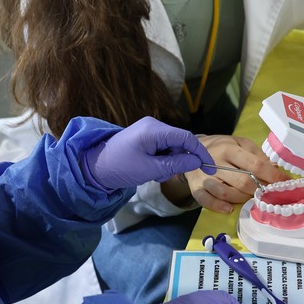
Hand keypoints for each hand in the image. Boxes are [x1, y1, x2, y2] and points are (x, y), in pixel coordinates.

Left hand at [82, 117, 214, 190]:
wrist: (94, 168)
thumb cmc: (119, 167)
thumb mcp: (150, 169)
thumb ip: (175, 165)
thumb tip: (196, 162)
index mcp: (154, 129)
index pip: (186, 137)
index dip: (200, 153)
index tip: (210, 168)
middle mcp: (153, 126)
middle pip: (180, 142)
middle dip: (180, 161)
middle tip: (170, 177)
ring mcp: (149, 132)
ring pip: (173, 148)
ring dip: (171, 163)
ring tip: (157, 175)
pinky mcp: (146, 139)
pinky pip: (164, 149)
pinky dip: (164, 162)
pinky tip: (153, 172)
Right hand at [180, 135, 288, 212]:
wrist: (190, 150)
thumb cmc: (221, 147)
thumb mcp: (239, 142)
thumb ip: (257, 154)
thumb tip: (274, 169)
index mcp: (229, 148)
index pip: (255, 164)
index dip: (272, 176)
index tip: (285, 182)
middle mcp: (216, 162)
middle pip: (243, 181)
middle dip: (259, 189)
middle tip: (268, 193)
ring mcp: (205, 177)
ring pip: (227, 193)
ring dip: (243, 199)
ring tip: (250, 197)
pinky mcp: (196, 188)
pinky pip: (208, 201)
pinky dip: (219, 207)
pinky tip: (229, 209)